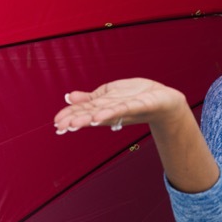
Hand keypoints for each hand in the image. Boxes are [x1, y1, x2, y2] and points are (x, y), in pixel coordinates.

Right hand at [53, 77, 188, 134]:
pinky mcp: (140, 105)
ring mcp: (126, 109)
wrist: (164, 100)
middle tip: (61, 127)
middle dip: (76, 120)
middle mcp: (113, 111)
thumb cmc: (137, 97)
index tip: (56, 122)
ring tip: (75, 123)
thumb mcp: (110, 93)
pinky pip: (124, 109)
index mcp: (105, 107)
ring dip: (90, 119)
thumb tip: (69, 97)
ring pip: (105, 114)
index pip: (84, 110)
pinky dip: (111, 112)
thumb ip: (91, 97)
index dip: (70, 115)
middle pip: (92, 115)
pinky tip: (99, 117)